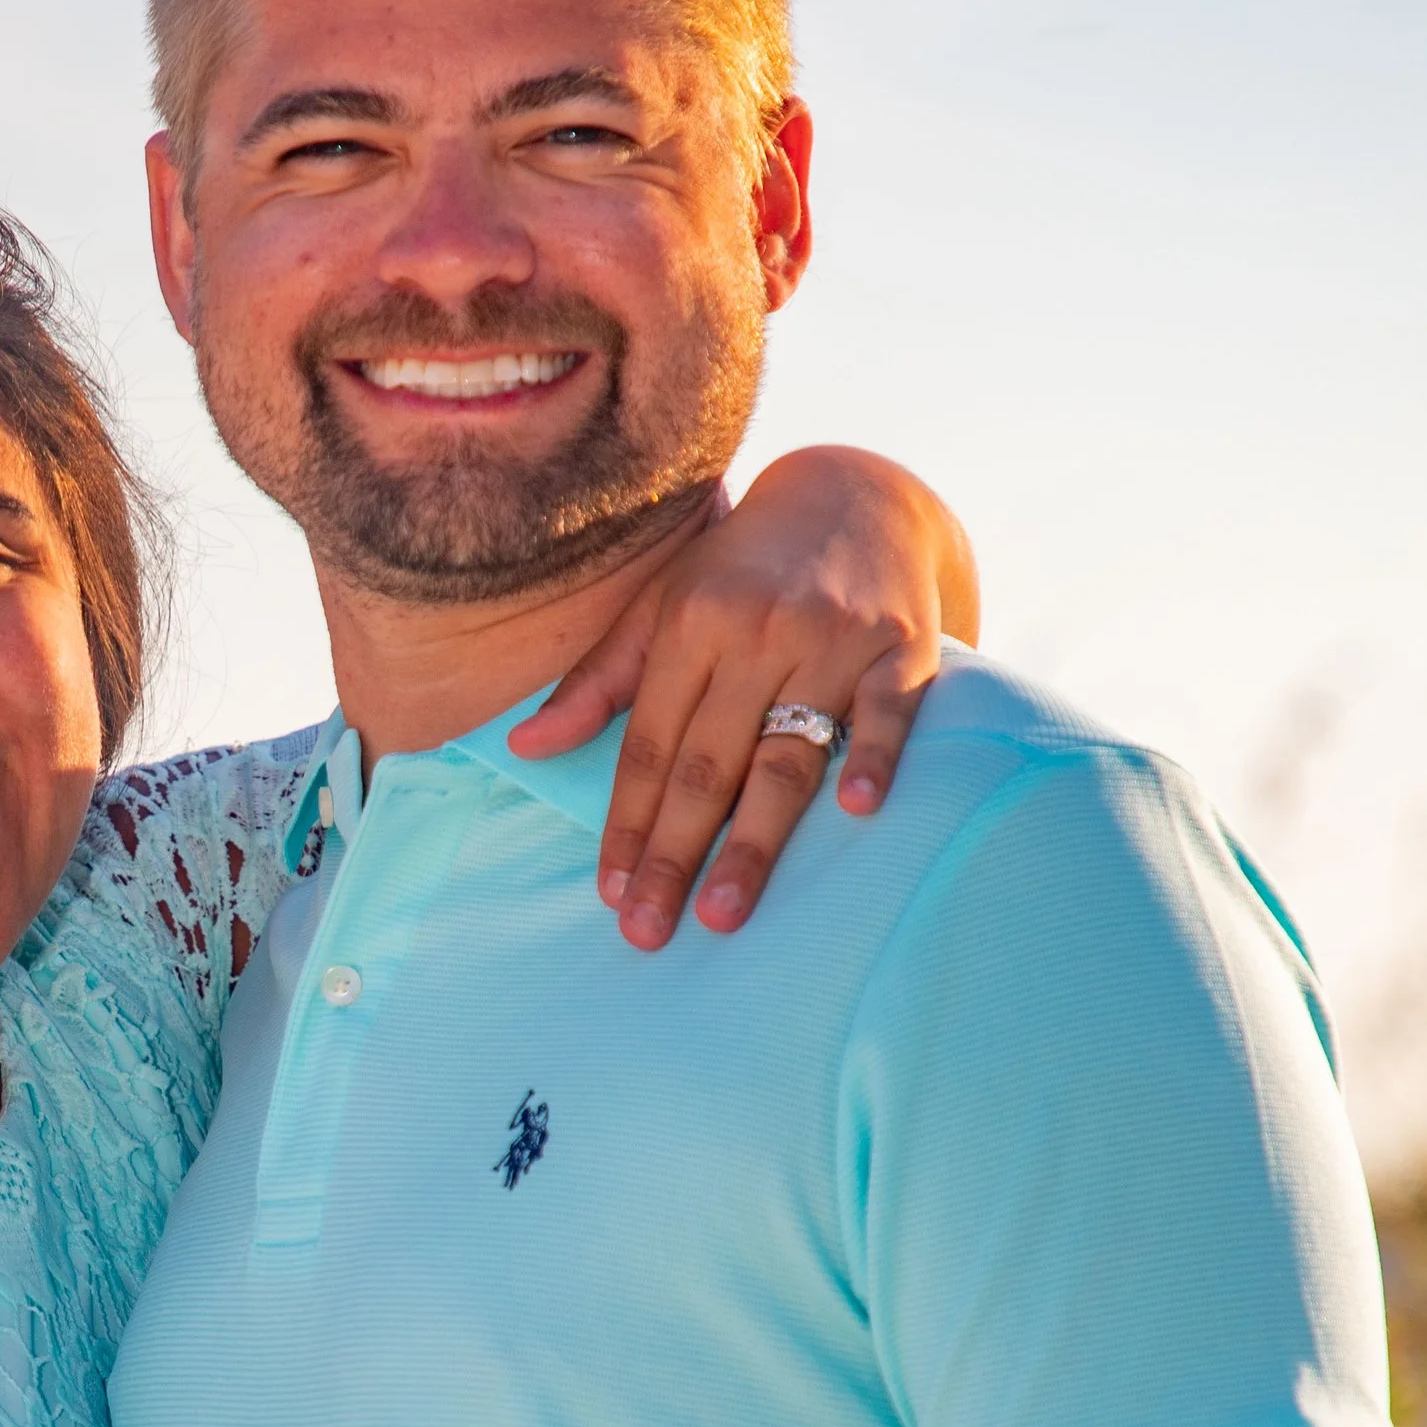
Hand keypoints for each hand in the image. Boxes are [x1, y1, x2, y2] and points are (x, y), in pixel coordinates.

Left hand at [507, 448, 980, 947]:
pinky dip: (875, 759)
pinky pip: (889, 714)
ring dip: (755, 841)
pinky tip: (855, 812)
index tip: (610, 892)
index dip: (627, 822)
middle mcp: (760, 633)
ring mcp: (835, 640)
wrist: (856, 495)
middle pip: (709, 764)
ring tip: (724, 912)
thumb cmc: (741, 571)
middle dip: (675, 853)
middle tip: (649, 931)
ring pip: (787, 756)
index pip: (651, 745)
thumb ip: (598, 682)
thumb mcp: (661, 609)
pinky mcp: (905, 647)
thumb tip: (521, 746)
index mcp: (692, 625)